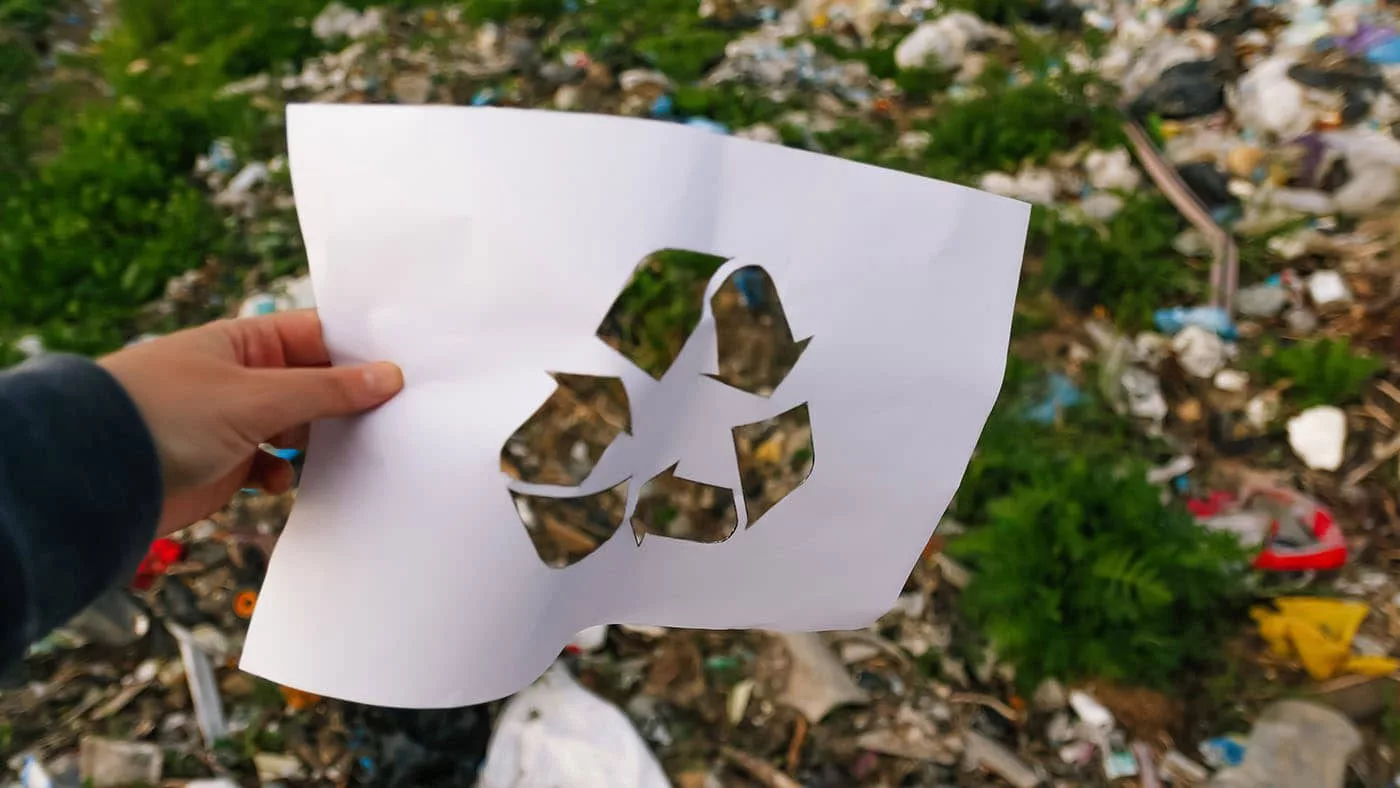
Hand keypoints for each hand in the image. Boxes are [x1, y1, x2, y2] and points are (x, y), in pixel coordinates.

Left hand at [99, 309, 402, 535]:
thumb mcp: (257, 396)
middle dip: (351, 401)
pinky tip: (283, 481)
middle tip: (398, 413)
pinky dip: (286, 474)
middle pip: (316, 384)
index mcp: (246, 342)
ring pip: (301, 427)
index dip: (361, 350)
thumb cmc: (166, 415)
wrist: (96, 477)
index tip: (407, 365)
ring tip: (355, 452)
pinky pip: (275, 466)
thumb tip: (390, 376)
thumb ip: (328, 390)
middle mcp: (244, 377)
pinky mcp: (228, 464)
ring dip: (323, 442)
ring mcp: (236, 421)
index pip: (318, 337)